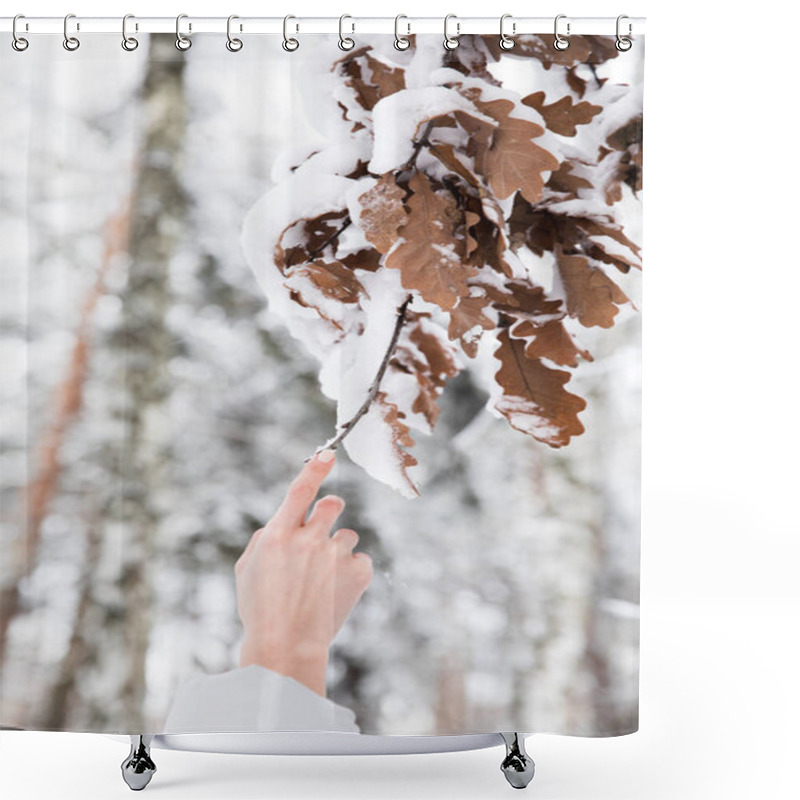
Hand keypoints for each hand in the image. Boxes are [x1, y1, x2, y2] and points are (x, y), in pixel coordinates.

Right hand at [234, 449, 372, 696]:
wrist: (286, 648)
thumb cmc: (261, 610)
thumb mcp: (248, 570)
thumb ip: (265, 539)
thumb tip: (283, 522)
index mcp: (278, 535)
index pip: (301, 489)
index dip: (316, 468)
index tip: (328, 453)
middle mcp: (308, 539)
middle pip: (332, 504)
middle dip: (330, 510)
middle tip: (322, 530)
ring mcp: (334, 556)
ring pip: (348, 535)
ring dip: (338, 549)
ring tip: (323, 579)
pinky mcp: (357, 573)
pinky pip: (361, 559)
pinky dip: (352, 572)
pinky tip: (336, 592)